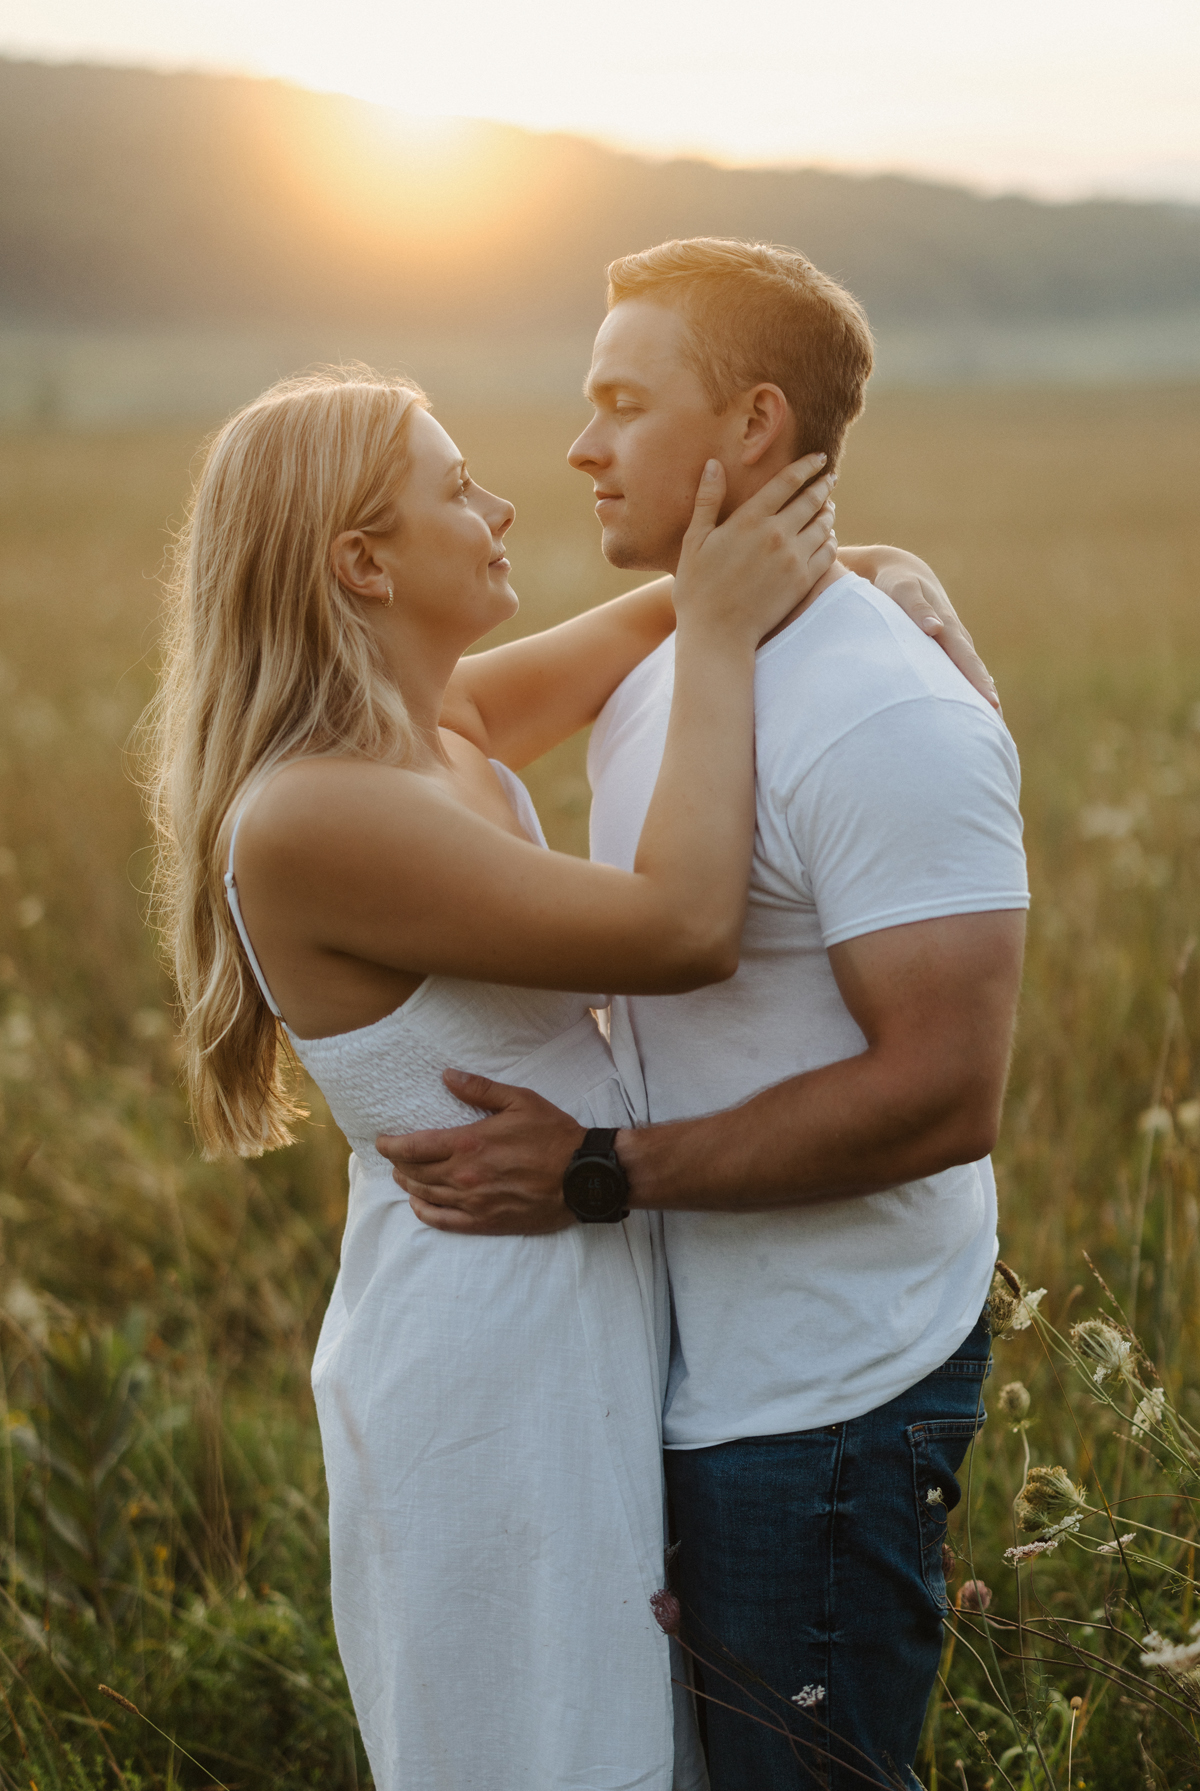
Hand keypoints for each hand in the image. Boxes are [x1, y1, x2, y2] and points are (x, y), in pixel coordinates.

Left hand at [376, 1069, 584, 1234]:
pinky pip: (443, 1221)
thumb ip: (479, 1089)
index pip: (414, 1147)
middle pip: (415, 1172)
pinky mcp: (485, 1222)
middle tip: (393, 1156)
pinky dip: (424, 1212)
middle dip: (398, 1163)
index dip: (391, 1145)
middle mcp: (464, 1175)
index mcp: (469, 1144)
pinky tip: (419, 1204)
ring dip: (408, 1184)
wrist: (582, 1176)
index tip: (381, 1141)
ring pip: (425, 1195)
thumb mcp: (519, 1101)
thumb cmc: (554, 1135)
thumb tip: (447, 1076)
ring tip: (403, 1175)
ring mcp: (473, 1202)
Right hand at [672, 453, 836, 645]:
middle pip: (811, 500)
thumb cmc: (698, 588)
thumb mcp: (695, 541)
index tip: (818, 458)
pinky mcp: (803, 581)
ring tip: (827, 507)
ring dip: (827, 512)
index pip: (787, 481)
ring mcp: (793, 558)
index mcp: (749, 519)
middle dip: (823, 485)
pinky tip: (826, 538)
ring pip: (823, 525)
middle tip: (829, 478)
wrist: (717, 634)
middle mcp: (776, 534)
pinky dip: (830, 540)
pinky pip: (828, 552)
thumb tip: (712, 464)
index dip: (806, 466)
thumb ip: (707, 501)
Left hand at [840, 545, 999, 710]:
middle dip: (984, 695)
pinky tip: (972, 709)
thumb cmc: (897, 584)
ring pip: (968, 674)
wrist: (902, 574)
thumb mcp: (903, 590)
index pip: (966, 660)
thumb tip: (935, 628)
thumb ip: (917, 608)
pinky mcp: (943, 651)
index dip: (978, 681)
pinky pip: (957, 673)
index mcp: (948, 627)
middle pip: (973, 671)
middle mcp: (955, 638)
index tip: (990, 702)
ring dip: (978, 696)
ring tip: (991, 723)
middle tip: (997, 722)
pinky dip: (965, 690)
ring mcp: (951, 645)